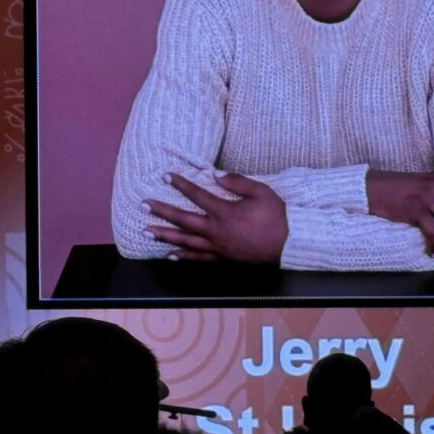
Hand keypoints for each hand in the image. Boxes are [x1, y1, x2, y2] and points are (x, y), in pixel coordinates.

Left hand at [143, 173, 286, 263]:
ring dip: (165, 235)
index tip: (166, 175)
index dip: (180, 184)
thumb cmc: (277, 216)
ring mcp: (218, 247)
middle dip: (161, 211)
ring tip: (147, 232)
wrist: (290, 244)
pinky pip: (199, 259)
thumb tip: (217, 174)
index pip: (196, 195)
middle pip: (182, 220)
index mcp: (225, 212)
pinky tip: (170, 255)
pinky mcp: (223, 259)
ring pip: (185, 242)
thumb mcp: (261, 191)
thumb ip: (237, 181)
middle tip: (142, 205)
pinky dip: (183, 257)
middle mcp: (216, 231)